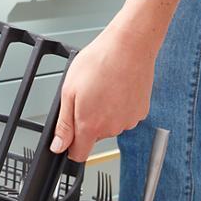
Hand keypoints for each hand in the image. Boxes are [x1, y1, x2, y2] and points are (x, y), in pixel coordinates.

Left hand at [49, 18, 157, 162]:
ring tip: (102, 88)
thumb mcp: (68, 92)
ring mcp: (129, 121)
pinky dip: (119, 107)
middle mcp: (112, 128)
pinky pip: (124, 116)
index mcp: (91, 125)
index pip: (78, 155)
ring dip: (104, 113)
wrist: (129, 46)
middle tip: (86, 96)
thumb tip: (58, 146)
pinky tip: (116, 89)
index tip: (68, 136)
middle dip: (87, 122)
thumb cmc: (99, 62)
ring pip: (110, 126)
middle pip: (93, 137)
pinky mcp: (141, 112)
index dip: (70, 147)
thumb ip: (64, 124)